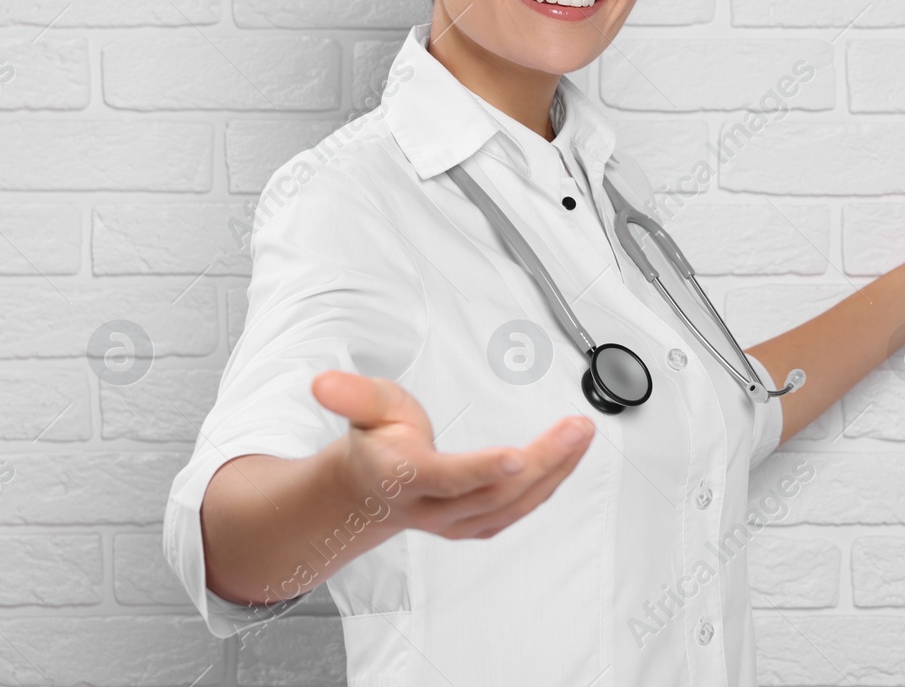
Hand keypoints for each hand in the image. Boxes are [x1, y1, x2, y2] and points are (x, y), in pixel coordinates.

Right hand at [312, 371, 594, 541]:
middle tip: (577, 428)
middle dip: (542, 461)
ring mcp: (457, 521)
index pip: (445, 479)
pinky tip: (569, 457)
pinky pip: (519, 509)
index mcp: (404, 479)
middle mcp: (432, 508)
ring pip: (513, 505)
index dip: (481, 470)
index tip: (517, 455)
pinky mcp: (478, 523)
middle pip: (493, 493)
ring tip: (581, 435)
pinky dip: (549, 484)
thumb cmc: (376, 444)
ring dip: (555, 472)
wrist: (371, 491)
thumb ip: (351, 396)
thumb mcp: (364, 408)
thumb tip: (323, 382)